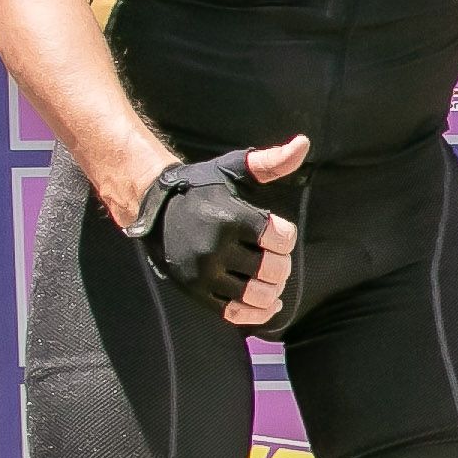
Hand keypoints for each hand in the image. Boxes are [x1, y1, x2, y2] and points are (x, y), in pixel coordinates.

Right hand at [133, 136, 306, 324]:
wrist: (154, 210)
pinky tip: (268, 304)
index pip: (281, 239)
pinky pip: (234, 314)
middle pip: (273, 270)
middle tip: (275, 257)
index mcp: (230, 218)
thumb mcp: (233, 170)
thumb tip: (303, 144)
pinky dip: (257, 313)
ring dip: (273, 290)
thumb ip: (269, 161)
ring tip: (271, 279)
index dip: (286, 237)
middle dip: (282, 264)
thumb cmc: (201, 188)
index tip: (276, 232)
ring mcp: (204, 274)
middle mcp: (215, 249)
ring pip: (257, 295)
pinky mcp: (196, 292)